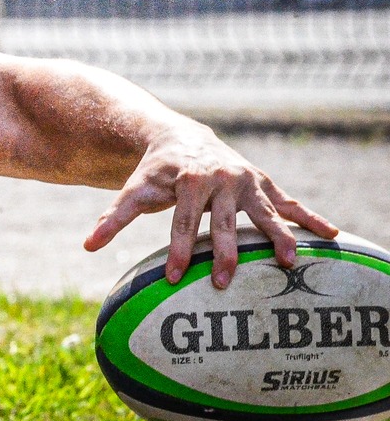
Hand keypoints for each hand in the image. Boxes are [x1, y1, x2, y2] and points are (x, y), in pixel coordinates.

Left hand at [83, 124, 339, 287]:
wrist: (182, 138)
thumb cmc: (156, 173)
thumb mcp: (135, 190)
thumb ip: (115, 217)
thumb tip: (87, 246)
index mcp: (188, 182)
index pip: (182, 222)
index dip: (178, 250)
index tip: (174, 278)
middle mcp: (221, 179)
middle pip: (224, 223)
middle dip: (224, 253)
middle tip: (223, 282)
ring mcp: (246, 181)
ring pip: (264, 213)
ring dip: (278, 238)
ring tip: (289, 263)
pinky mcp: (264, 183)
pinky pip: (290, 203)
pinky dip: (311, 218)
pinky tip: (333, 235)